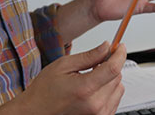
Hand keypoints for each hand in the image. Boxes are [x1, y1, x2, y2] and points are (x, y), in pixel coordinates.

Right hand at [7, 42, 125, 114]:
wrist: (35, 112)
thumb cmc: (44, 92)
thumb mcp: (63, 66)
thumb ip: (88, 56)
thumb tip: (106, 47)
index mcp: (85, 89)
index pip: (114, 68)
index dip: (119, 54)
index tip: (119, 46)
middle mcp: (95, 105)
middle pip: (117, 77)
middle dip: (110, 65)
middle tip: (97, 62)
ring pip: (119, 88)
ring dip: (110, 79)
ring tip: (92, 77)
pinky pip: (115, 100)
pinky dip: (108, 91)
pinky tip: (94, 88)